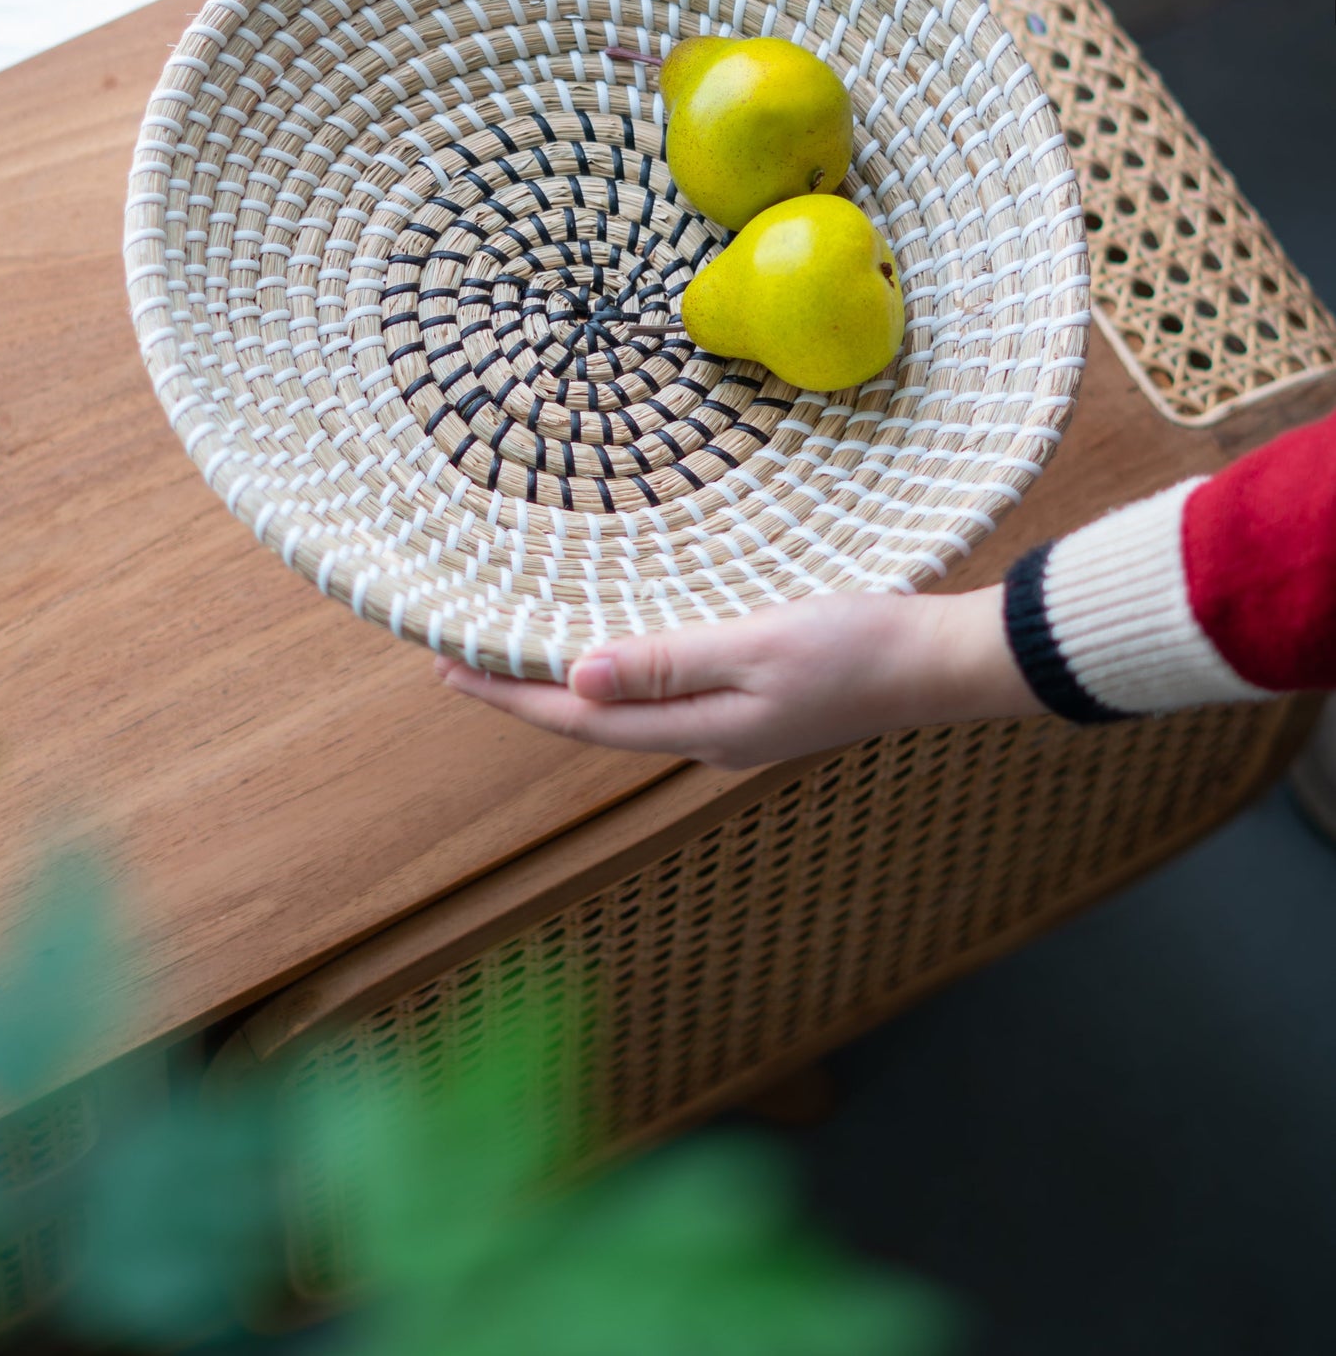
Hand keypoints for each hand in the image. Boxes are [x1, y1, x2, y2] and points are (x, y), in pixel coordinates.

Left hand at [434, 585, 1038, 769]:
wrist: (940, 664)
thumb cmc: (856, 647)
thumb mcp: (755, 644)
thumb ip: (666, 662)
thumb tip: (576, 676)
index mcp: (699, 730)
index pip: (578, 717)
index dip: (508, 694)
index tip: (445, 667)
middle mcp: (707, 740)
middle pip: (593, 722)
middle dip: (526, 694)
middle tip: (462, 660)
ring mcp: (735, 728)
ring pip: (627, 713)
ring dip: (570, 688)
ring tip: (520, 658)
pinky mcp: (759, 705)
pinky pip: (664, 697)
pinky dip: (622, 676)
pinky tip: (617, 653)